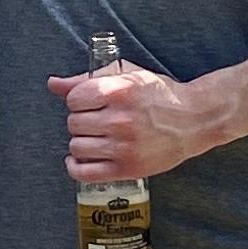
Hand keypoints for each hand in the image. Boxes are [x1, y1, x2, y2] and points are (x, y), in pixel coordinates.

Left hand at [48, 60, 222, 182]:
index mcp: (119, 91)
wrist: (194, 120)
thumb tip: (53, 84)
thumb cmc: (159, 94)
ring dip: (81, 142)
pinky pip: (85, 173)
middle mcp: (120, 119)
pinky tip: (80, 159)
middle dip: (81, 121)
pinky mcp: (127, 168)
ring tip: (95, 138)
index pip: (73, 99)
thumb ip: (86, 79)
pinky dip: (75, 167)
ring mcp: (123, 146)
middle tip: (97, 121)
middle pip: (74, 123)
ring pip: (77, 147)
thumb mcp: (127, 76)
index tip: (89, 103)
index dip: (79, 101)